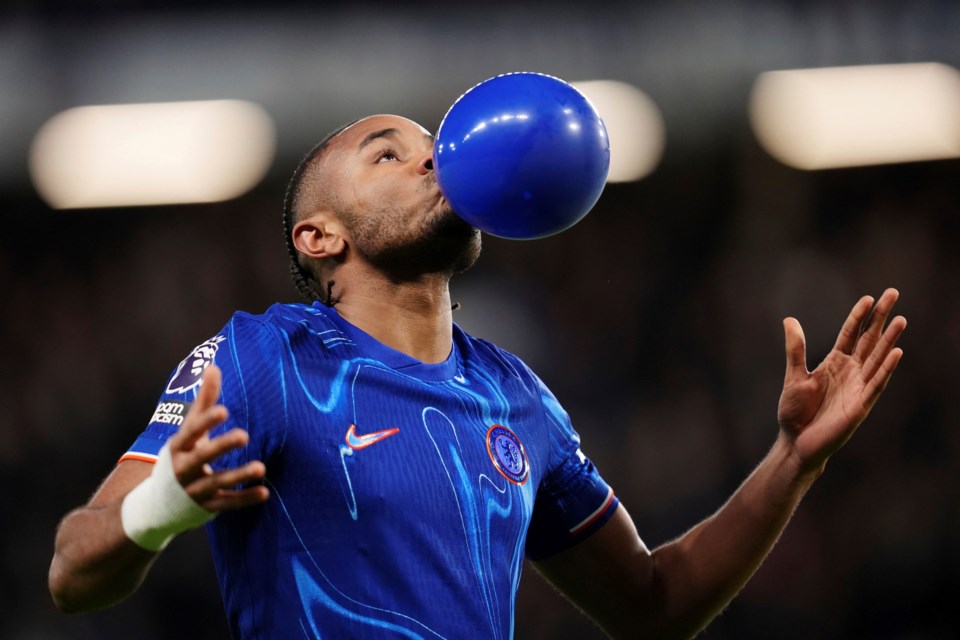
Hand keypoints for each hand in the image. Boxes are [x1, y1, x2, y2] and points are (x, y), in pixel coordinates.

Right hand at [166, 364, 269, 511]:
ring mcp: (193, 490)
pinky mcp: (206, 507)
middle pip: (202, 457)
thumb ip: (204, 401)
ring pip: (217, 482)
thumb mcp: (189, 431)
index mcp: (178, 447)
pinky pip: (226, 504)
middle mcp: (183, 469)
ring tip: (261, 467)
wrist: (156, 504)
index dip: (206, 421)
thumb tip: (214, 366)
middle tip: (244, 435)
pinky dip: (244, 499)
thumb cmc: (180, 456)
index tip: (224, 410)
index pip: (191, 431)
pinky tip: (264, 492)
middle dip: (221, 446)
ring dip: (238, 475)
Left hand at [777, 288, 906, 473]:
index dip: (859, 316)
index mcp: (835, 363)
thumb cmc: (795, 411)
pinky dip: (885, 368)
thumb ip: (796, 349)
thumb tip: (789, 319)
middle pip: (869, 340)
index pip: (850, 334)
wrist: (796, 442)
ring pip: (877, 358)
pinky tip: (896, 352)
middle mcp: (850, 371)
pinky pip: (875, 383)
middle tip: (893, 294)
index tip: (868, 297)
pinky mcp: (861, 405)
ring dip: (889, 339)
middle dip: (880, 318)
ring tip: (900, 319)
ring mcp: (858, 387)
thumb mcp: (794, 376)